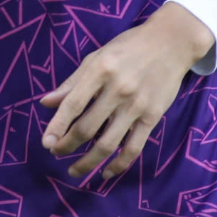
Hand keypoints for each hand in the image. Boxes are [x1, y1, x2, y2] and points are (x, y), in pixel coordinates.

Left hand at [39, 2, 215, 179]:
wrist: (171, 42)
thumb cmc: (128, 48)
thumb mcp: (96, 57)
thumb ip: (72, 83)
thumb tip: (45, 103)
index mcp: (99, 70)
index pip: (72, 105)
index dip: (57, 127)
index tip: (46, 142)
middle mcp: (117, 89)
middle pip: (87, 128)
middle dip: (67, 145)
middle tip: (56, 152)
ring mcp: (136, 105)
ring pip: (108, 144)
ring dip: (88, 162)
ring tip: (75, 170)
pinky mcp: (153, 117)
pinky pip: (133, 148)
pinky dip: (118, 165)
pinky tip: (105, 173)